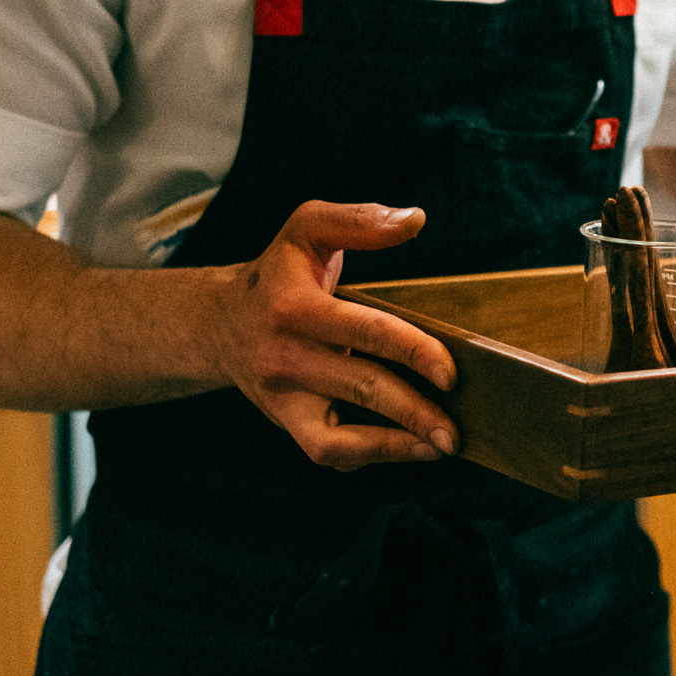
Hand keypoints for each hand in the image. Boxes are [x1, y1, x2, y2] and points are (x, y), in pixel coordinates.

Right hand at [209, 200, 459, 471]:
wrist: (219, 322)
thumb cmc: (277, 273)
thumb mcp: (307, 229)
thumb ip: (360, 221)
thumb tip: (414, 220)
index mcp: (295, 306)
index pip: (366, 331)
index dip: (414, 352)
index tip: (451, 371)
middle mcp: (284, 355)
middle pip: (361, 387)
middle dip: (414, 411)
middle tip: (455, 428)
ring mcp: (282, 396)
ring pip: (337, 437)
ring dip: (393, 447)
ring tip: (439, 446)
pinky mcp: (285, 420)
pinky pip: (325, 451)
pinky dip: (368, 455)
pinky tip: (407, 448)